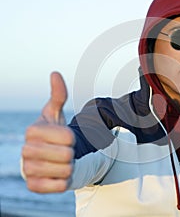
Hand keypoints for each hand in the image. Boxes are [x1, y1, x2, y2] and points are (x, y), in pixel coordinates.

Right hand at [22, 72, 74, 192]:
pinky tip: (58, 175)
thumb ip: (58, 95)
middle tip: (65, 151)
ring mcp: (28, 170)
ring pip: (65, 170)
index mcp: (32, 130)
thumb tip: (55, 73)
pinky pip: (59, 186)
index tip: (66, 138)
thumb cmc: (55, 134)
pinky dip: (64, 181)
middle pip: (67, 154)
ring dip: (69, 167)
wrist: (50, 157)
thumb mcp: (56, 113)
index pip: (68, 136)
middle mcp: (26, 150)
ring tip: (62, 162)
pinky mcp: (33, 186)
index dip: (73, 137)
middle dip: (71, 152)